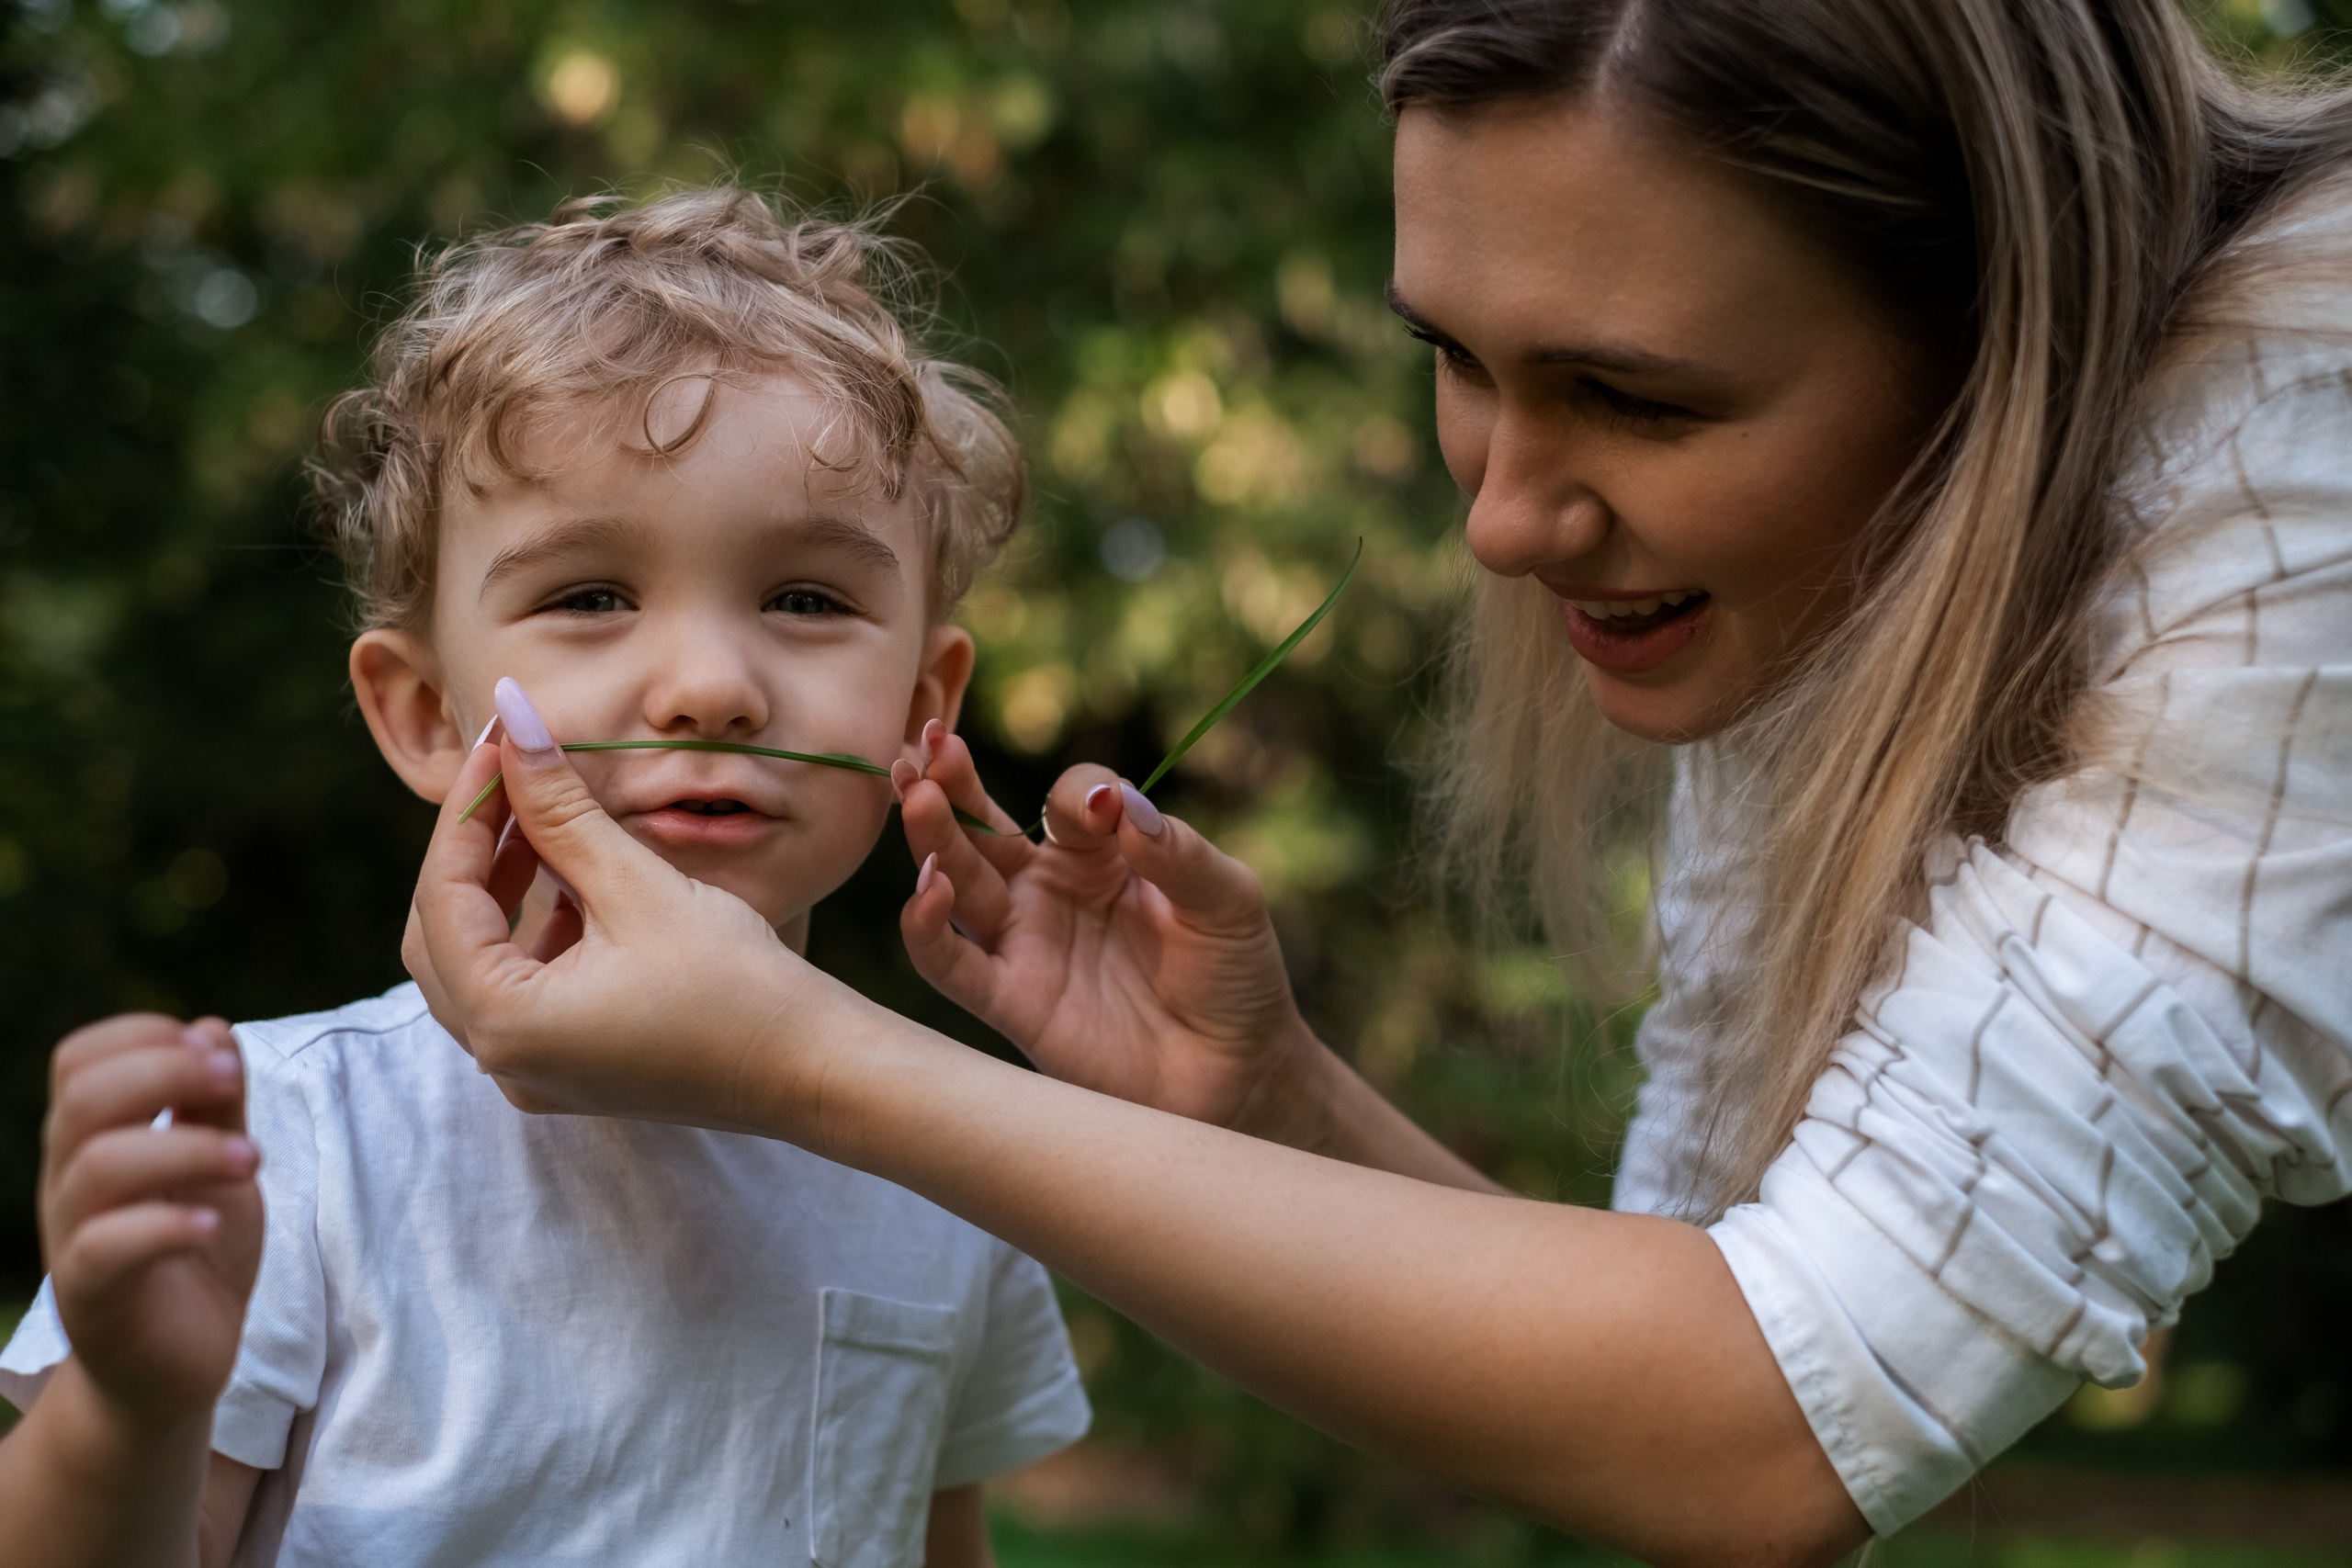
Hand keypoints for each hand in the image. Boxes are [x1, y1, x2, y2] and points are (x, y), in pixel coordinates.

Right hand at [38, 1015, 262, 1423]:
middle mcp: (69, 1181)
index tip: (216, 1052)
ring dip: (187, 1147)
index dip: (142, 1036)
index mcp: (93, 1138)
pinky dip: (164, 1225)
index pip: (79, 1059)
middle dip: (164, 1072)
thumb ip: (217, 1105)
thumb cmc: (198, 1254)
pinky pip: (103, 1247)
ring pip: (97, 1164)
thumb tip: (211, 1028)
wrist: (177, 1367)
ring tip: (252, 1161)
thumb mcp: (223, 1166)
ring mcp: (71, 1238)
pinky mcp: (89, 1297)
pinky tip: (212, 1223)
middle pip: (81, 1097)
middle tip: (233, 1083)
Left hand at [403, 681, 856, 1138]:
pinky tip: (581, 884)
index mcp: (504, 1022)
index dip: (466, 808)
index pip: (443, 896)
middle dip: (473, 852)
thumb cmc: (738, 987)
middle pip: (441, 936)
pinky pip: (524, 991)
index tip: (498, 740)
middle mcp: (504, 1060)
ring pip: (479, 964)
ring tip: (550, 823)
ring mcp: (537, 1074)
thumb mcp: (639, 887)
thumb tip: (513, 718)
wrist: (814, 1071)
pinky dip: (536, 932)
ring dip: (504, 890)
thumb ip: (562, 808)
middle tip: (514, 781)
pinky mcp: (575, 1070)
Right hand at [896, 721, 1331, 1142]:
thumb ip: (1177, 850)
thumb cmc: (1235, 977)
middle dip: (952, 783)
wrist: (1240, 1072)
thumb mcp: (1228, 899)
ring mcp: (1027, 945)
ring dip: (933, 839)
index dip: (1083, 796)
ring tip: (918, 794)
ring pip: (958, 883)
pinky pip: (955, 965)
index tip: (1105, 811)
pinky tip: (927, 890)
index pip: (1071, 800)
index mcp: (1103, 855)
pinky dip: (929, 929)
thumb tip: (1119, 804)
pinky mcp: (1014, 1003)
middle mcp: (1050, 892)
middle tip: (927, 741)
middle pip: (987, 828)